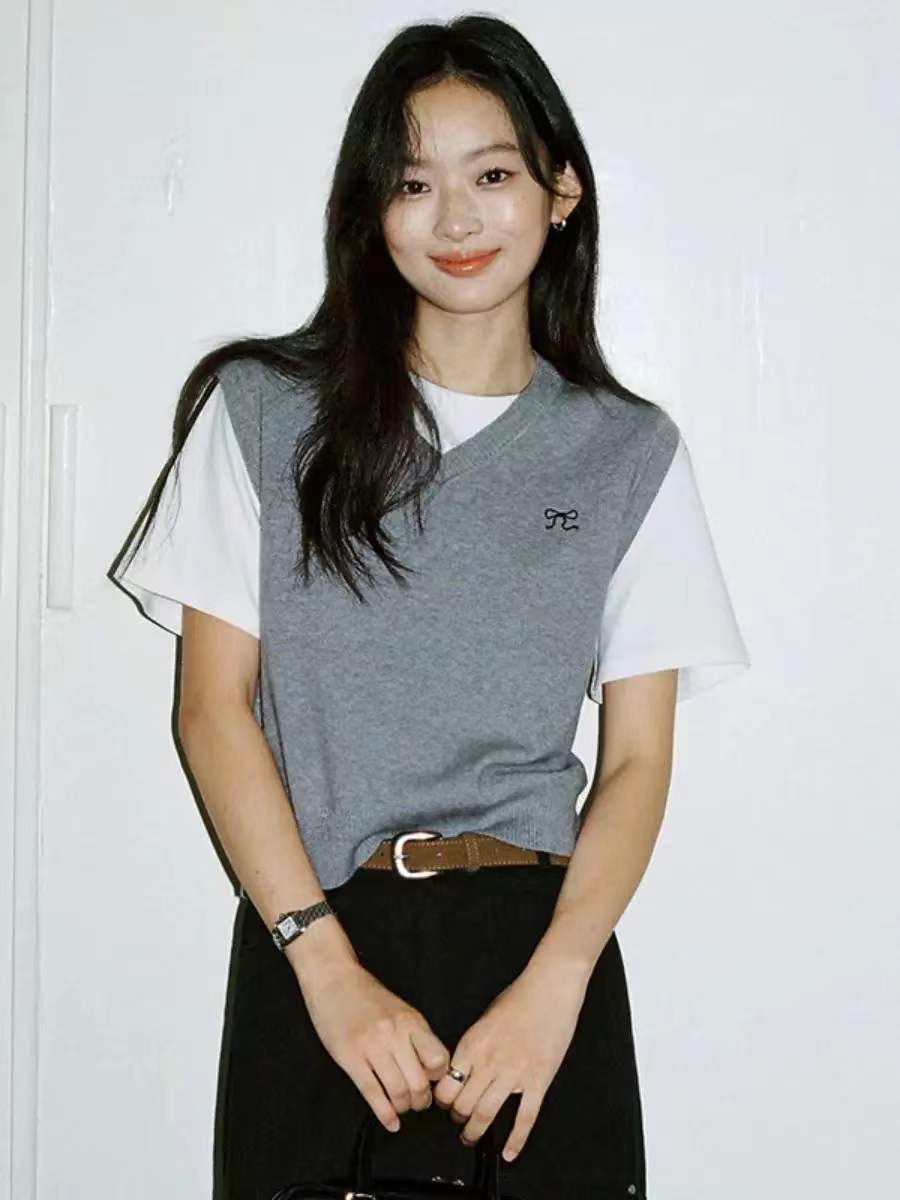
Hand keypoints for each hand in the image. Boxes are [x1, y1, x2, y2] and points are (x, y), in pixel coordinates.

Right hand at [297, 958, 451, 1132]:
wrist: (334, 979)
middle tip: (418, 1104)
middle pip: (419, 1081)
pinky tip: (390, 1122)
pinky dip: (384, 1114)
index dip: (439, 1078)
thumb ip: (416, 1035)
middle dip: (422, 1100)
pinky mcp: (350, 1058)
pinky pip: (372, 1093)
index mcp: (411, 1021)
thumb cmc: (367, 995)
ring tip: (402, 1107)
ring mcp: (371, 1046)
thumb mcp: (400, 1009)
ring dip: (403, 1107)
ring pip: (397, 1091)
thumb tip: (432, 1067)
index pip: (438, 1059)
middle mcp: (395, 1034)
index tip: (433, 1083)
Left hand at [432, 960, 587, 1161]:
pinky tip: (509, 1153)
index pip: (446, 1084)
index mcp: (472, 1045)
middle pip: (462, 1104)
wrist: (549, 989)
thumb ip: (473, 1046)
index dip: (442, 1099)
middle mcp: (489, 1062)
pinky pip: (525, 1117)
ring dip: (475, 1131)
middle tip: (458, 1123)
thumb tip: (464, 1068)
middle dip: (457, 1118)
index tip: (444, 1103)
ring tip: (471, 1137)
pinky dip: (516, 1140)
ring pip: (486, 1114)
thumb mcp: (484, 1019)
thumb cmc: (518, 998)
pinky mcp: (538, 1080)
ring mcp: (514, 1073)